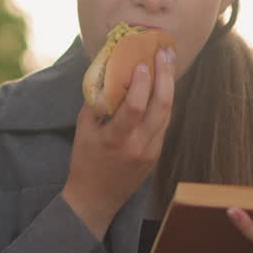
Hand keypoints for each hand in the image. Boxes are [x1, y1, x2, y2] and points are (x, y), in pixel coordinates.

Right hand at [63, 46, 175, 238]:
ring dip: (169, 87)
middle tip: (165, 52)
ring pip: (167, 114)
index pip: (134, 107)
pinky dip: (164, 103)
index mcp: (116, 140)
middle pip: (161, 107)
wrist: (95, 199)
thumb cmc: (84, 162)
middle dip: (165, 76)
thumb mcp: (83, 131)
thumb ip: (96, 103)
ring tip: (168, 63)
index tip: (142, 62)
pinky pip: (164, 124)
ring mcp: (151, 152)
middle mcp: (138, 146)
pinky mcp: (156, 156)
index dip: (141, 83)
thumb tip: (107, 74)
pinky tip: (162, 87)